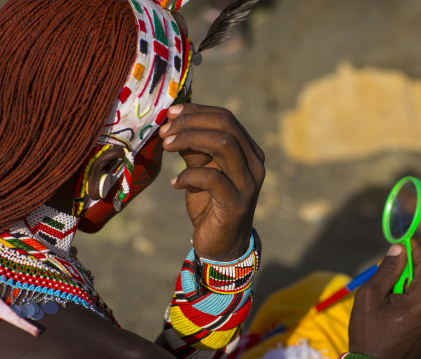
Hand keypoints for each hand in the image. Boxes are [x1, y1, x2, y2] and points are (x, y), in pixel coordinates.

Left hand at [159, 104, 264, 260]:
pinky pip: (212, 178)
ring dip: (190, 140)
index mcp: (249, 151)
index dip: (197, 111)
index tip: (171, 113)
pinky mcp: (236, 203)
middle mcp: (254, 163)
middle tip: (165, 130)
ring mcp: (248, 183)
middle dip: (191, 122)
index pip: (226, 118)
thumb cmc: (210, 203)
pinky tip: (175, 183)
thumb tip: (173, 122)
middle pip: (226, 126)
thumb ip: (194, 148)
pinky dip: (189, 175)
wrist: (222, 244)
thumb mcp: (201, 169)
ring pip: (224, 144)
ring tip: (167, 147)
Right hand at [348, 240, 420, 358]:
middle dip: (416, 262)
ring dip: (415, 278)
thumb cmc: (367, 331)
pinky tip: (398, 298)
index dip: (417, 249)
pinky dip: (417, 292)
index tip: (403, 241)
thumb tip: (399, 248)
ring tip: (391, 285)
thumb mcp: (369, 296)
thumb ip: (387, 269)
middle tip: (395, 258)